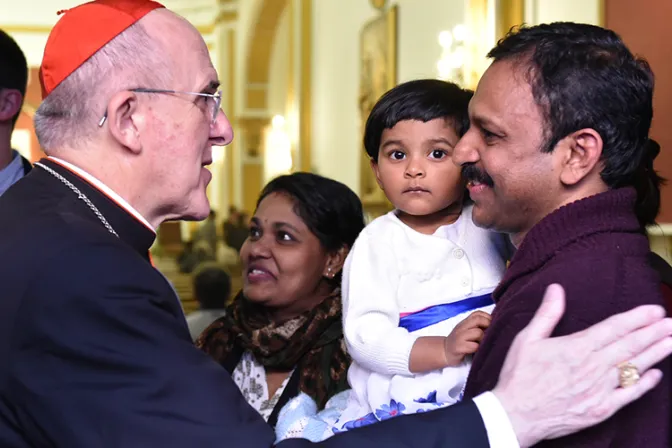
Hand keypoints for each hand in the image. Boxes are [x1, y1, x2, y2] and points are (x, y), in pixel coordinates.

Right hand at [444, 311, 491, 365]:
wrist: (444, 351)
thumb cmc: (459, 342)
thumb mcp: (466, 330)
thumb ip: (476, 326)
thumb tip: (494, 326)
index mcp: (465, 322)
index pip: (477, 313)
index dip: (487, 318)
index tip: (492, 326)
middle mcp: (462, 327)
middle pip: (478, 319)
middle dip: (488, 326)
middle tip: (490, 335)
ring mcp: (459, 337)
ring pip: (477, 332)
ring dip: (483, 339)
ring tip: (482, 344)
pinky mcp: (458, 347)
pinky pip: (473, 346)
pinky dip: (478, 348)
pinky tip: (477, 351)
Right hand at [493, 284, 671, 447]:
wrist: (516, 415)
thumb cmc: (519, 377)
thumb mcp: (527, 339)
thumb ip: (546, 314)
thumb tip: (556, 289)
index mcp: (576, 348)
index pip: (614, 328)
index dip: (637, 318)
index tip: (654, 310)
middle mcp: (593, 367)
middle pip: (630, 346)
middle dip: (654, 332)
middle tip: (671, 322)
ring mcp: (600, 390)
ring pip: (634, 367)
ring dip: (656, 353)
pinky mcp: (601, 409)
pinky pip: (629, 395)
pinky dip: (645, 384)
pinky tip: (657, 375)